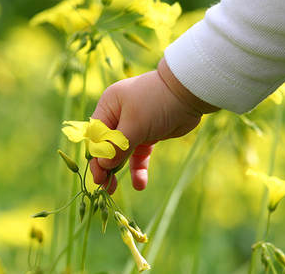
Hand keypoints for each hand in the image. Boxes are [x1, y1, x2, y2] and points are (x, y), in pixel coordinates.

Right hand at [90, 57, 219, 193]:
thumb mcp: (135, 124)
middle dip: (105, 166)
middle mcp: (118, 115)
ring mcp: (134, 126)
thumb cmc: (157, 102)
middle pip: (106, 145)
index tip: (98, 176)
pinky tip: (140, 184)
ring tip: (113, 190)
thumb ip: (117, 146)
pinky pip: (139, 155)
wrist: (190, 93)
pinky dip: (138, 168)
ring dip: (118, 170)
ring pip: (122, 152)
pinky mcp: (149, 135)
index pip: (95, 135)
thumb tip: (102, 165)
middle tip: (104, 187)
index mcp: (109, 106)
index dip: (94, 156)